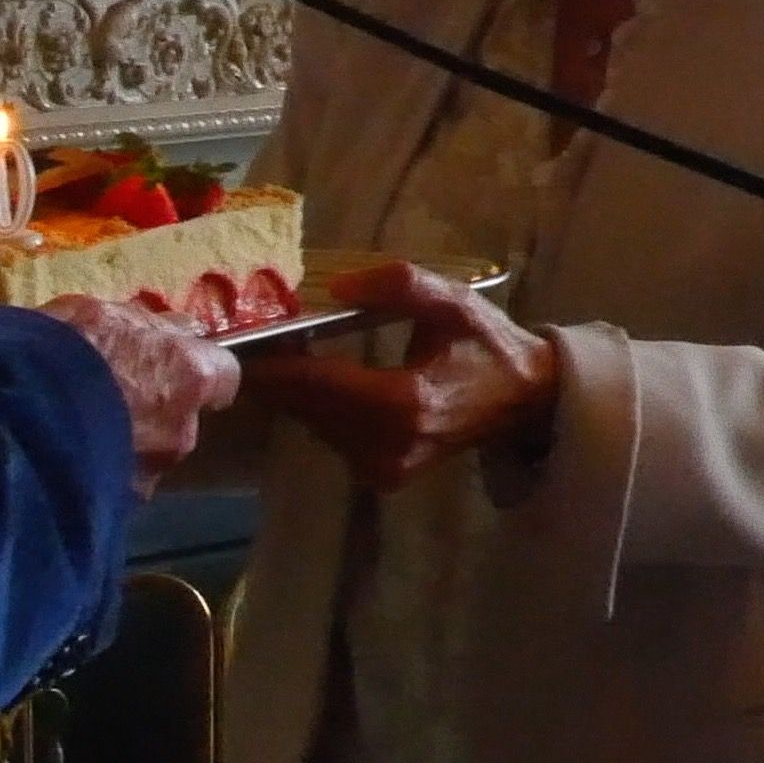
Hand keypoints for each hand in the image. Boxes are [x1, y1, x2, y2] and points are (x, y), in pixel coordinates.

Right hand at [38, 296, 240, 495]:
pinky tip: (66, 459)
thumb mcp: (100, 314)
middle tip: (110, 397)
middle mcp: (182, 429)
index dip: (197, 368)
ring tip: (79, 432)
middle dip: (153, 409)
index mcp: (187, 374)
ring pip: (148, 454)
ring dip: (125, 442)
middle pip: (181, 418)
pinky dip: (100, 471)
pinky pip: (116, 482)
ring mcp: (151, 473)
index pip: (224, 375)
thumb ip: (144, 326)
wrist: (12, 423)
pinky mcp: (118, 505)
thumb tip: (173, 328)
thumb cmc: (59, 353)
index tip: (174, 364)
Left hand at [245, 262, 557, 492]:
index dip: (274, 366)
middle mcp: (387, 445)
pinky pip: (330, 437)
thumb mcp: (451, 301)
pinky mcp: (381, 476)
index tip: (239, 343)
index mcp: (404, 403)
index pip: (317, 388)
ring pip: (313, 425)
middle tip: (254, 339)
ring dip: (295, 392)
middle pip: (306, 409)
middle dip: (278, 375)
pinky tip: (317, 379)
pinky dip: (317, 409)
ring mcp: (383, 467)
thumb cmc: (486, 345)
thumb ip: (396, 285)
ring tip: (283, 352)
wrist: (524, 401)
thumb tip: (337, 286)